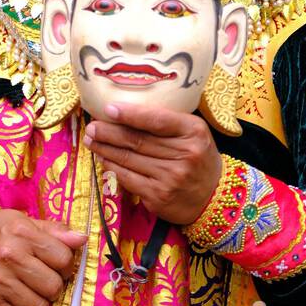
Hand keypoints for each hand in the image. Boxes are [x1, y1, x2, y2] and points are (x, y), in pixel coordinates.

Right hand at [0, 210, 86, 305]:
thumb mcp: (19, 222)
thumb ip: (52, 230)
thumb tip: (82, 239)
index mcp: (21, 234)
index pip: (63, 258)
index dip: (65, 264)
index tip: (56, 264)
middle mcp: (10, 258)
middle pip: (54, 287)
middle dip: (53, 285)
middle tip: (43, 279)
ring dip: (38, 301)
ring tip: (29, 290)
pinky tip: (14, 301)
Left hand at [83, 102, 221, 226]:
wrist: (215, 197)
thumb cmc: (199, 157)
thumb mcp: (194, 133)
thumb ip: (168, 122)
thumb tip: (127, 112)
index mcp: (193, 131)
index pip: (157, 120)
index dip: (130, 114)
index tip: (109, 109)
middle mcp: (184, 154)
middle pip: (137, 140)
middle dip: (109, 132)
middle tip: (91, 126)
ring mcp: (170, 177)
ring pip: (129, 159)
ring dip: (106, 149)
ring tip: (91, 140)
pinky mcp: (158, 196)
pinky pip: (128, 178)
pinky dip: (112, 168)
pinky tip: (103, 159)